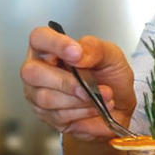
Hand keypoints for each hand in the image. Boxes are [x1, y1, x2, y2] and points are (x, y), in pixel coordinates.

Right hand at [20, 25, 134, 140]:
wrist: (121, 105)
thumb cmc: (111, 77)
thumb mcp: (111, 56)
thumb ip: (95, 48)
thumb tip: (79, 53)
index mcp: (51, 48)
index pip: (39, 38)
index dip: (54, 44)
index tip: (76, 52)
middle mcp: (40, 70)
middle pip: (33, 72)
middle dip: (66, 81)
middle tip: (90, 85)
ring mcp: (39, 95)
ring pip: (46, 98)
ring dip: (80, 99)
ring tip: (102, 96)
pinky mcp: (48, 116)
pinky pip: (58, 116)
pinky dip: (82, 112)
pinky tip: (95, 108)